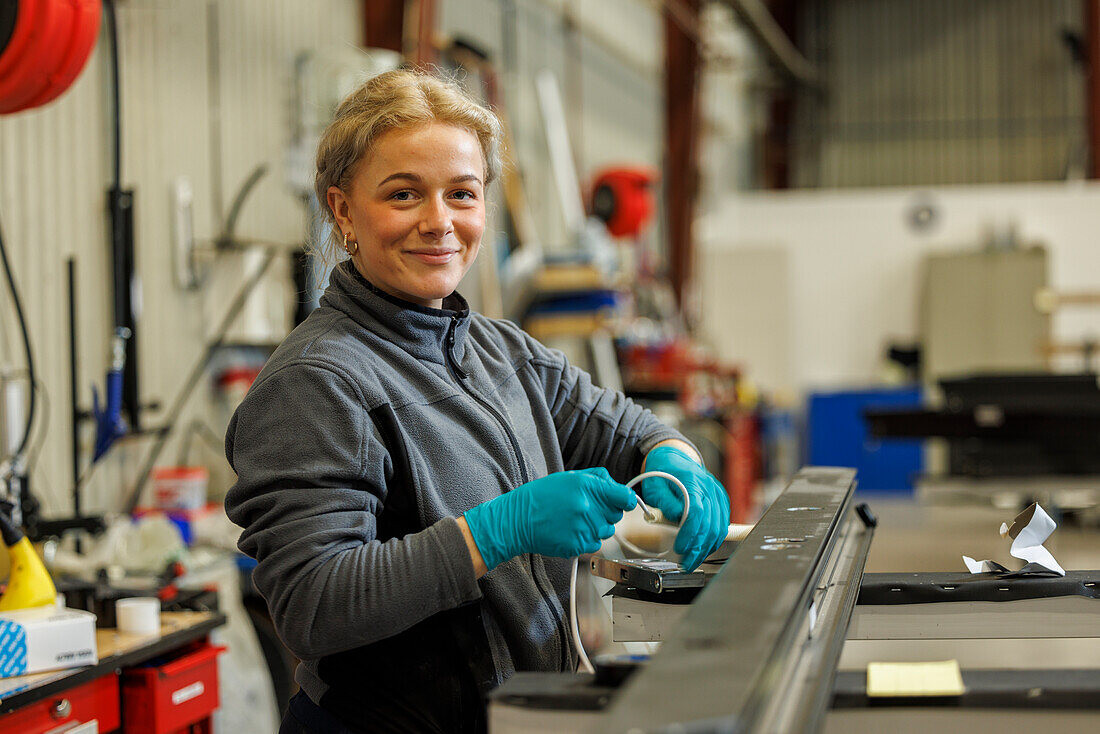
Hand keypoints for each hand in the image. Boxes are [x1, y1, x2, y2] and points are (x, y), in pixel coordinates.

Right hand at [463, 468, 636, 569]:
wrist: (518, 519)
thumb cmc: (541, 497)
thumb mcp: (569, 478)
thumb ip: (598, 479)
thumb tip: (618, 487)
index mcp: (587, 487)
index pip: (625, 497)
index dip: (627, 500)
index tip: (625, 501)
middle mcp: (587, 508)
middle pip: (616, 515)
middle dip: (606, 512)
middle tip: (585, 509)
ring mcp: (582, 528)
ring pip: (606, 531)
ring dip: (596, 527)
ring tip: (574, 520)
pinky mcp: (576, 545)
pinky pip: (594, 544)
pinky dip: (586, 539)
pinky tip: (570, 531)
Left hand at [641, 446, 729, 570]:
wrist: (674, 458)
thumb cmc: (661, 472)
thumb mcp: (654, 486)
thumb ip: (665, 503)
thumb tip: (677, 519)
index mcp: (692, 481)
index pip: (697, 512)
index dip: (689, 534)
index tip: (680, 548)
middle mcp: (709, 487)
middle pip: (711, 524)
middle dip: (698, 548)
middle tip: (686, 563)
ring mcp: (718, 494)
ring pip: (719, 528)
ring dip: (707, 548)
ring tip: (693, 560)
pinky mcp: (721, 501)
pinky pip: (722, 525)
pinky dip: (713, 540)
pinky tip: (702, 549)